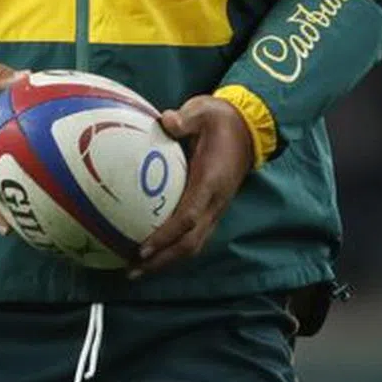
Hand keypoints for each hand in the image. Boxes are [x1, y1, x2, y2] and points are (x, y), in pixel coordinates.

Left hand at [130, 95, 253, 276]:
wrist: (248, 128)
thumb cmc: (221, 119)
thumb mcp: (205, 111)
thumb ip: (185, 119)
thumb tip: (165, 120)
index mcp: (212, 182)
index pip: (188, 217)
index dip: (166, 236)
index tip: (143, 249)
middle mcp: (216, 202)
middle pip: (190, 243)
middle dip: (163, 261)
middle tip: (132, 270)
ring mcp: (216, 208)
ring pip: (193, 245)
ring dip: (168, 260)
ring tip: (137, 269)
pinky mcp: (212, 208)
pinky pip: (194, 236)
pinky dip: (173, 248)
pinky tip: (153, 250)